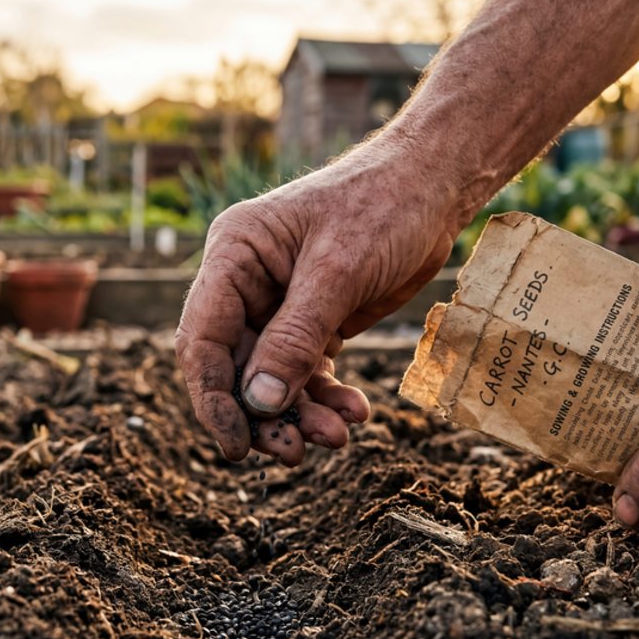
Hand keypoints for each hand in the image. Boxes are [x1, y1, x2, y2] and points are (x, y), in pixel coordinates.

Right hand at [176, 139, 460, 465]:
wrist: (435, 187)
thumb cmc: (383, 206)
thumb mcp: (338, 271)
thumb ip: (296, 337)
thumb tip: (260, 403)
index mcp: (233, 256)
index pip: (203, 338)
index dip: (214, 397)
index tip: (236, 444)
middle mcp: (246, 283)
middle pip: (236, 367)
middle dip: (264, 413)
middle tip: (295, 451)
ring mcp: (278, 305)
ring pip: (272, 378)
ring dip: (299, 413)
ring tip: (337, 436)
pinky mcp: (313, 322)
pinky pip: (306, 372)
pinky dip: (326, 397)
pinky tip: (355, 412)